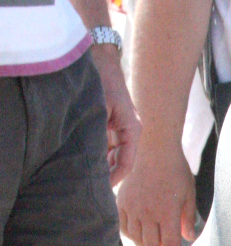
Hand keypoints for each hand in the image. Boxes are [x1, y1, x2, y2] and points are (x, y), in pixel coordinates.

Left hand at [89, 41, 139, 185]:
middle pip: (120, 161)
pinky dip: (98, 152)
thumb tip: (93, 160)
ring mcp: (121, 127)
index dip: (114, 178)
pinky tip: (85, 157)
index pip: (126, 163)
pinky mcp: (113, 123)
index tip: (101, 188)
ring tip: (86, 174)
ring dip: (102, 163)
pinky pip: (107, 144)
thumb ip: (99, 135)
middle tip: (91, 185)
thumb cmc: (101, 80)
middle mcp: (129, 131)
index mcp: (132, 130)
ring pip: (113, 154)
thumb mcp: (99, 109)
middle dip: (107, 173)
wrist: (100, 57)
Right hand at [117, 135, 197, 245]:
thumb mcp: (189, 194)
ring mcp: (134, 207)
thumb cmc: (176, 171)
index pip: (170, 245)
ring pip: (137, 238)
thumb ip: (188, 218)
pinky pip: (125, 226)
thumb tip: (188, 238)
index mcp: (168, 212)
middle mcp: (149, 212)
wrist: (154, 149)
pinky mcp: (123, 201)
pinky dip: (131, 236)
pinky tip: (139, 239)